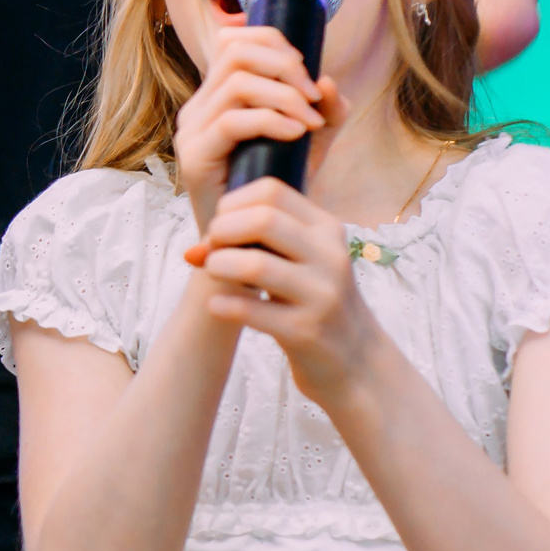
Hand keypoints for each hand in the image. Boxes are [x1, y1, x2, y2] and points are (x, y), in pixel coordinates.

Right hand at [172, 25, 341, 232]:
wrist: (254, 246)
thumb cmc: (277, 192)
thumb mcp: (310, 144)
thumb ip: (324, 112)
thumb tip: (326, 81)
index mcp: (218, 96)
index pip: (234, 40)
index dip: (274, 43)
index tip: (306, 74)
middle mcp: (199, 107)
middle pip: (234, 51)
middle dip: (283, 65)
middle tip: (312, 97)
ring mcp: (192, 131)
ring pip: (236, 82)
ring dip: (283, 96)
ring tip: (310, 121)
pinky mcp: (194, 157)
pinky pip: (232, 120)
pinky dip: (271, 120)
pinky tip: (297, 134)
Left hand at [188, 179, 383, 408]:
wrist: (355, 359)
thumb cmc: (313, 300)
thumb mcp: (300, 262)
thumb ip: (255, 245)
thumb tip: (194, 251)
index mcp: (326, 229)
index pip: (271, 191)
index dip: (233, 203)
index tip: (222, 226)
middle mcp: (330, 256)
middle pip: (263, 220)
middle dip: (223, 232)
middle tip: (213, 252)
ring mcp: (322, 295)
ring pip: (255, 265)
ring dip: (219, 267)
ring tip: (213, 274)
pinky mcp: (307, 331)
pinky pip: (251, 310)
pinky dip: (223, 304)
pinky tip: (217, 304)